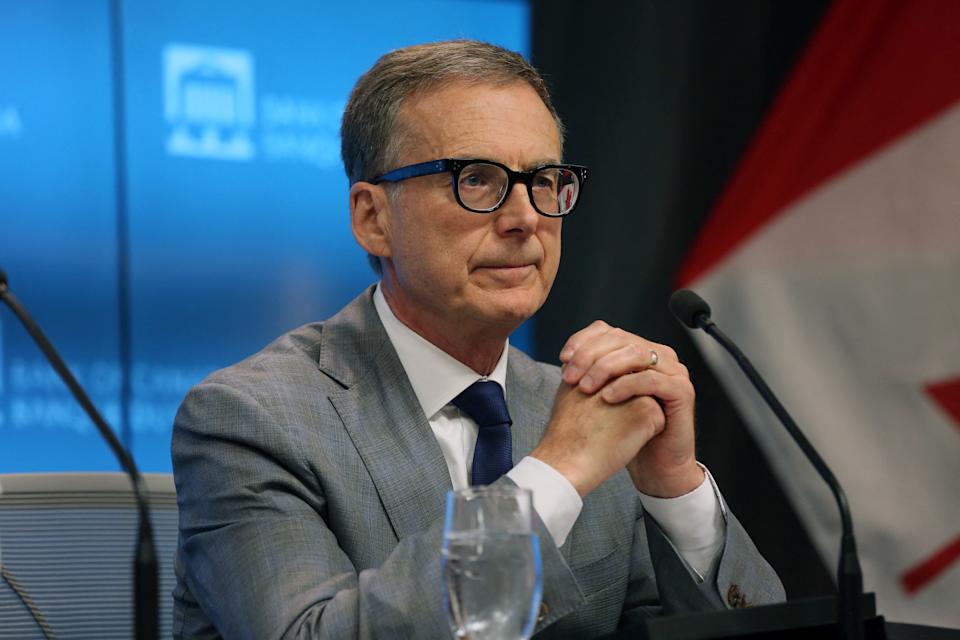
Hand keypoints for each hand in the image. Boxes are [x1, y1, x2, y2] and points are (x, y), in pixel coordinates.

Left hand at [554, 321, 702, 497]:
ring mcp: (674, 371)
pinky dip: (626, 385)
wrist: (655, 464)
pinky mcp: (682, 391)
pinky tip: (607, 397)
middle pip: (620, 339)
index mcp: (640, 350)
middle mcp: (659, 355)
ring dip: (605, 368)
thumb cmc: (627, 431)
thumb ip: (590, 373)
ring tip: (586, 387)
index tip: (563, 358)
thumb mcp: (603, 395)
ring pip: (636, 354)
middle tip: (570, 376)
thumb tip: (567, 358)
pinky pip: (651, 379)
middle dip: (590, 355)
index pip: (608, 331)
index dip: (582, 341)